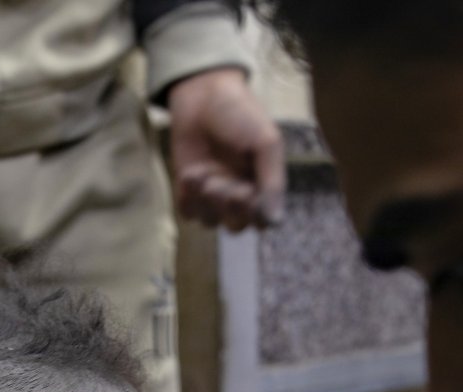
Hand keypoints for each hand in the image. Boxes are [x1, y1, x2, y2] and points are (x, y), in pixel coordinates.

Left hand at [166, 68, 285, 230]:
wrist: (203, 96)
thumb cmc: (240, 114)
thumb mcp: (266, 143)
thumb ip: (272, 182)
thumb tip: (273, 222)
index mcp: (264, 184)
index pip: (263, 221)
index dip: (254, 213)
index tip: (248, 190)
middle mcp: (241, 194)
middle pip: (236, 225)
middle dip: (227, 205)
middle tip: (219, 181)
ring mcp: (213, 194)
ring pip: (211, 222)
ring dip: (205, 200)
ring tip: (201, 171)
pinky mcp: (189, 191)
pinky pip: (189, 214)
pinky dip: (188, 198)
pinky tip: (190, 173)